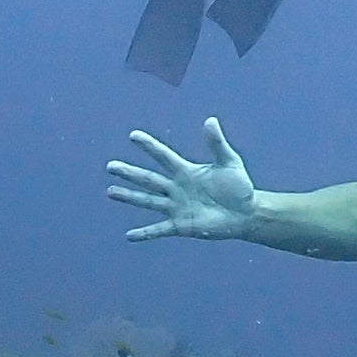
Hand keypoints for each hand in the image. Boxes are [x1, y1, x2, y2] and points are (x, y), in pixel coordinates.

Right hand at [110, 120, 262, 242]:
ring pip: (148, 201)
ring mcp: (177, 207)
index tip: (133, 136)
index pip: (163, 156)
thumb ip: (217, 143)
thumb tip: (210, 120)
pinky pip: (160, 229)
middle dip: (130, 172)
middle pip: (149, 179)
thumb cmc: (239, 186)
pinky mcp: (181, 225)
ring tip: (110, 191)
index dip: (149, 146)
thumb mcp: (229, 161)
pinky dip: (145, 234)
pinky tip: (130, 236)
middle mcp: (177, 188)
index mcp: (186, 171)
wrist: (246, 213)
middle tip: (111, 166)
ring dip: (129, 196)